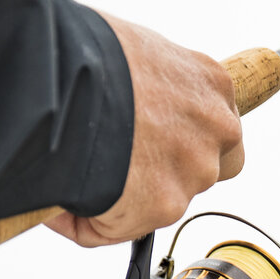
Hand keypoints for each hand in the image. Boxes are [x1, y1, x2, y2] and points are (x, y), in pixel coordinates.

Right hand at [44, 14, 243, 246]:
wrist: (65, 78)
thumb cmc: (88, 51)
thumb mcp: (133, 50)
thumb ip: (149, 85)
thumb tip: (123, 107)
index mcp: (210, 83)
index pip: (217, 126)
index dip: (182, 136)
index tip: (155, 139)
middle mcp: (216, 129)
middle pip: (205, 168)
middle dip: (167, 172)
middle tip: (122, 163)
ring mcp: (194, 172)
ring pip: (162, 202)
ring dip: (126, 198)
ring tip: (80, 173)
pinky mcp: (163, 207)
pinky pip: (118, 228)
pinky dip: (88, 221)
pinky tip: (62, 198)